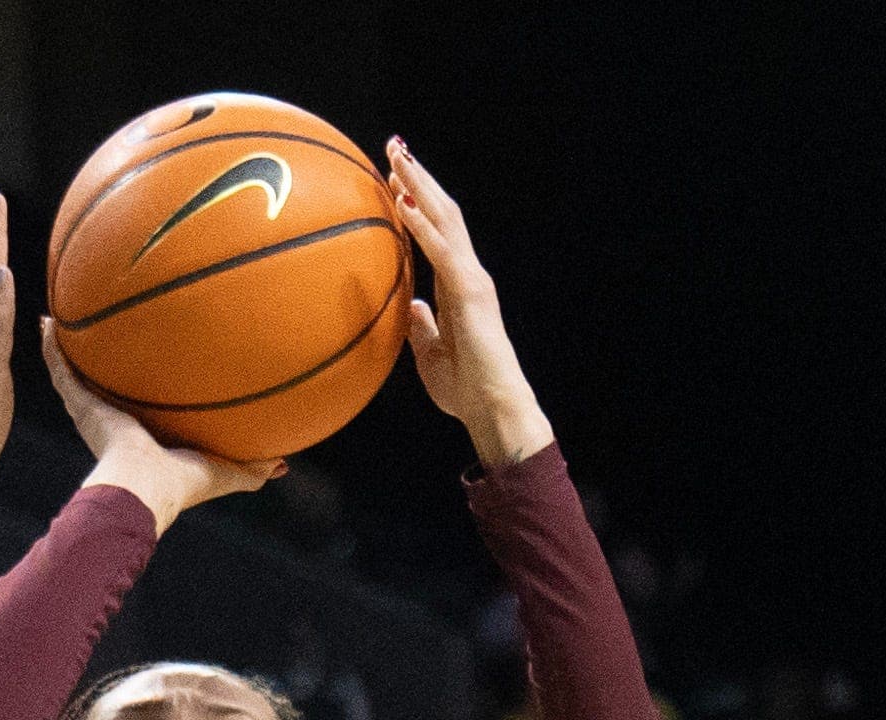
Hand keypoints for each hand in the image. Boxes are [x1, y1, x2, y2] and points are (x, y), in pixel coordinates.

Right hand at [40, 318, 278, 534]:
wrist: (143, 488)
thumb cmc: (182, 485)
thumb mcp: (224, 471)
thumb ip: (251, 467)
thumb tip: (282, 464)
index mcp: (145, 437)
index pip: (143, 407)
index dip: (143, 389)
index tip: (147, 366)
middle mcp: (115, 422)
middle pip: (106, 386)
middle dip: (102, 363)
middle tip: (101, 334)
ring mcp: (94, 412)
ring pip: (78, 375)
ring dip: (68, 349)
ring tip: (61, 318)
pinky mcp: (80, 406)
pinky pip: (62, 371)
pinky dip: (50, 348)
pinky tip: (44, 321)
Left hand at [386, 140, 552, 470]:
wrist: (493, 407)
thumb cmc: (464, 389)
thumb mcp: (431, 354)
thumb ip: (423, 326)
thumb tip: (410, 305)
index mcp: (457, 285)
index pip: (435, 232)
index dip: (415, 203)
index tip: (392, 180)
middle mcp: (467, 273)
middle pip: (442, 212)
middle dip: (418, 178)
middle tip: (394, 147)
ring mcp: (470, 278)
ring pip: (444, 219)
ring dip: (419, 186)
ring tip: (396, 158)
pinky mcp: (469, 292)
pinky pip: (441, 251)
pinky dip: (420, 225)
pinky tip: (401, 203)